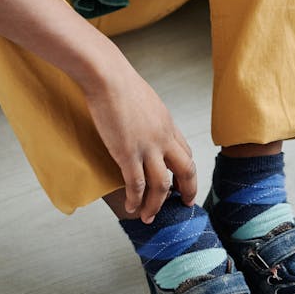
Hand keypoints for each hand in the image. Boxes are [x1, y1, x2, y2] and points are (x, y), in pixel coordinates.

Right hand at [83, 61, 197, 221]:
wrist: (107, 76)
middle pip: (185, 170)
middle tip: (185, 205)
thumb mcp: (145, 100)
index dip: (186, 171)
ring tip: (149, 217)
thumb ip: (148, 117)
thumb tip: (142, 123)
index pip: (185, 153)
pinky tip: (131, 208)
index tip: (184, 182)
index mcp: (167, 124)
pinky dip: (135, 200)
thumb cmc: (119, 81)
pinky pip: (136, 185)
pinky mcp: (127, 153)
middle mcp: (163, 138)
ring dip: (156, 205)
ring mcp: (147, 147)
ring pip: (161, 186)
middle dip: (187, 191)